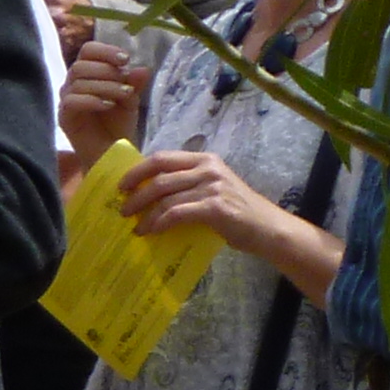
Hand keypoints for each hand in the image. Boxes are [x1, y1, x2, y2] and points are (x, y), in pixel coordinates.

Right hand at [59, 35, 149, 157]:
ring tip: (124, 95)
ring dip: (105, 85)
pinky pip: (71, 101)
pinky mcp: (64, 117)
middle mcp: (72, 84)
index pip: (87, 51)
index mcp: (88, 74)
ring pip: (78, 82)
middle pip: (80, 65)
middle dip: (106, 70)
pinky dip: (92, 100)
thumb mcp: (131, 99)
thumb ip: (134, 83)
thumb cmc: (119, 125)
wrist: (113, 153)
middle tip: (126, 82)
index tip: (125, 59)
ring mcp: (66, 101)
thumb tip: (142, 68)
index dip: (104, 51)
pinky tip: (108, 106)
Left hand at [114, 147, 291, 257]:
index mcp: (204, 160)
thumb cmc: (236, 212)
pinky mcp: (215, 206)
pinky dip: (159, 223)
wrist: (268, 229)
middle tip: (123, 209)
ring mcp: (212, 186)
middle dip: (136, 194)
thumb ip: (186, 186)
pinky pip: (176, 212)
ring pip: (165, 196)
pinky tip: (152, 232)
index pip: (162, 158)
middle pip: (159, 176)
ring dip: (145, 214)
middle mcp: (208, 168)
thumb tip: (147, 196)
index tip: (121, 186)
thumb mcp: (211, 190)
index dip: (137, 171)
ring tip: (136, 227)